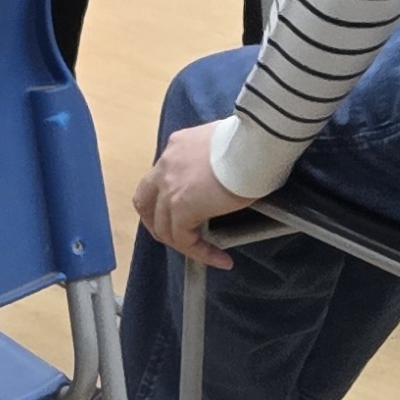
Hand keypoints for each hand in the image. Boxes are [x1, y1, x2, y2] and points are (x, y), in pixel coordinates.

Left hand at [130, 122, 239, 267]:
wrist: (254, 144)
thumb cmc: (251, 141)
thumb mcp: (223, 143)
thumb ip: (213, 159)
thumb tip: (224, 174)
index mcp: (177, 146)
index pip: (160, 178)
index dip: (167, 199)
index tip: (190, 212)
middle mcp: (166, 164)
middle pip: (145, 201)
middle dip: (157, 223)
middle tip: (180, 237)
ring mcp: (169, 186)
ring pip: (161, 225)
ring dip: (180, 243)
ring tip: (203, 253)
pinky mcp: (181, 207)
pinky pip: (183, 239)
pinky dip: (199, 252)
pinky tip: (219, 258)